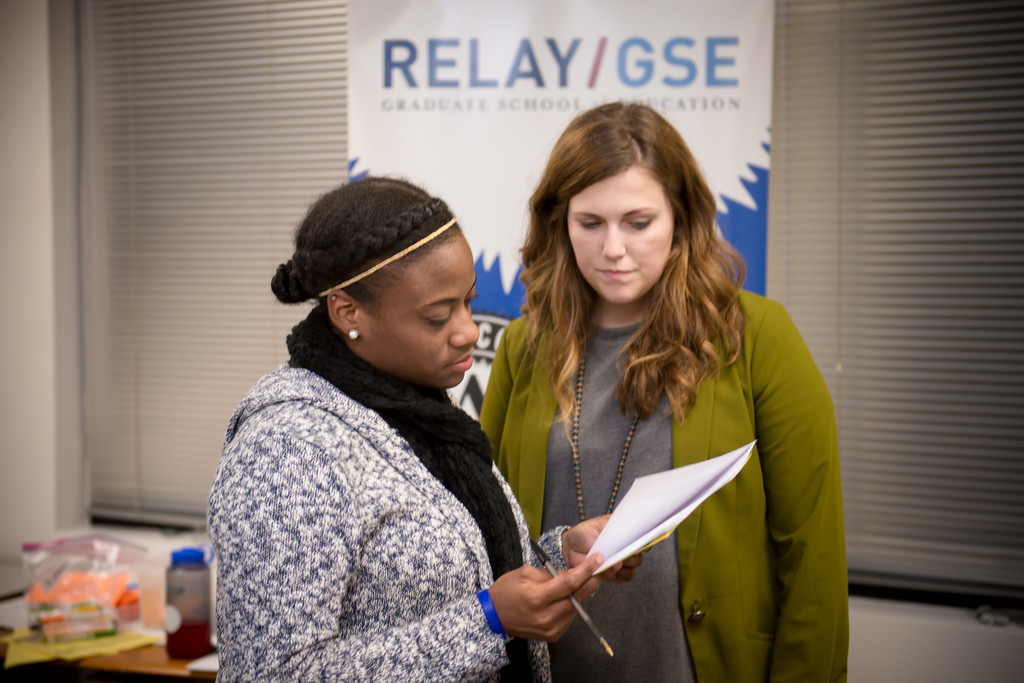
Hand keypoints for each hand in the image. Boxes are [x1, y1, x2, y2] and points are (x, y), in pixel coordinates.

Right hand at [487, 552, 604, 641]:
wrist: (494, 617)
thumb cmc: (506, 591)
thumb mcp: (525, 573)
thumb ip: (551, 574)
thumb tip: (573, 573)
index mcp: (537, 598)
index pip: (568, 583)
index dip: (586, 571)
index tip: (599, 560)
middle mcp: (546, 616)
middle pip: (578, 597)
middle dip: (593, 580)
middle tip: (606, 567)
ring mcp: (550, 628)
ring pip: (576, 607)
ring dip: (583, 591)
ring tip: (585, 578)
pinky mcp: (553, 635)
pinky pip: (570, 616)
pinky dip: (573, 603)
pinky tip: (570, 594)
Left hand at [560, 515, 643, 583]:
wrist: (570, 549)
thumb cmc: (584, 533)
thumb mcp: (598, 524)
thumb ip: (614, 527)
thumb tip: (628, 532)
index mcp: (625, 531)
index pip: (643, 534)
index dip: (647, 537)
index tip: (647, 538)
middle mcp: (626, 546)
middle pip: (641, 551)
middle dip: (632, 551)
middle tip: (621, 549)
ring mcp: (622, 560)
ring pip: (635, 565)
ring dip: (625, 562)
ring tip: (612, 558)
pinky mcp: (617, 573)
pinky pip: (627, 576)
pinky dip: (621, 573)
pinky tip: (610, 568)